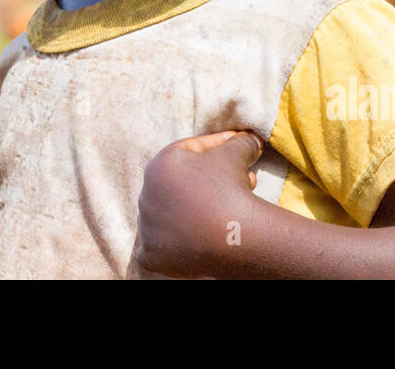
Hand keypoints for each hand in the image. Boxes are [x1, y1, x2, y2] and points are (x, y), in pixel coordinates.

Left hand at [135, 129, 264, 277]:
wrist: (233, 236)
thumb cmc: (229, 189)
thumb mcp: (235, 155)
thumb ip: (239, 142)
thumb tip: (250, 138)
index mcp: (158, 166)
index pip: (189, 152)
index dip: (216, 147)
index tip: (236, 148)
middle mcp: (145, 195)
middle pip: (180, 184)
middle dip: (207, 180)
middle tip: (237, 179)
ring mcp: (146, 227)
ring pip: (171, 214)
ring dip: (191, 209)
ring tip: (220, 209)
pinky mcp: (151, 255)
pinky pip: (161, 246)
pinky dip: (175, 242)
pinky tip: (193, 237)